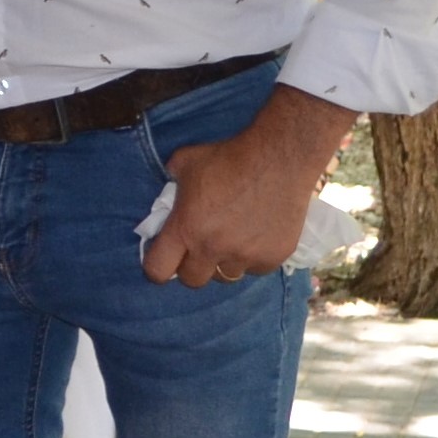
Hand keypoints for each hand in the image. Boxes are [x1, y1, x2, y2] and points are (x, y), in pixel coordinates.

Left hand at [144, 87, 354, 288]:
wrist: (279, 157)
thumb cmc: (229, 157)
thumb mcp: (185, 162)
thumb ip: (171, 182)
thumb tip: (169, 191)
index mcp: (186, 229)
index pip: (158, 270)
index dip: (158, 266)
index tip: (166, 257)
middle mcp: (212, 249)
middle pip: (193, 280)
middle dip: (192, 265)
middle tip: (201, 245)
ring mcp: (245, 257)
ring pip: (226, 276)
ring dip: (224, 263)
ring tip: (232, 240)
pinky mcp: (272, 258)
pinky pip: (255, 269)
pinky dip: (253, 257)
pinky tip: (257, 235)